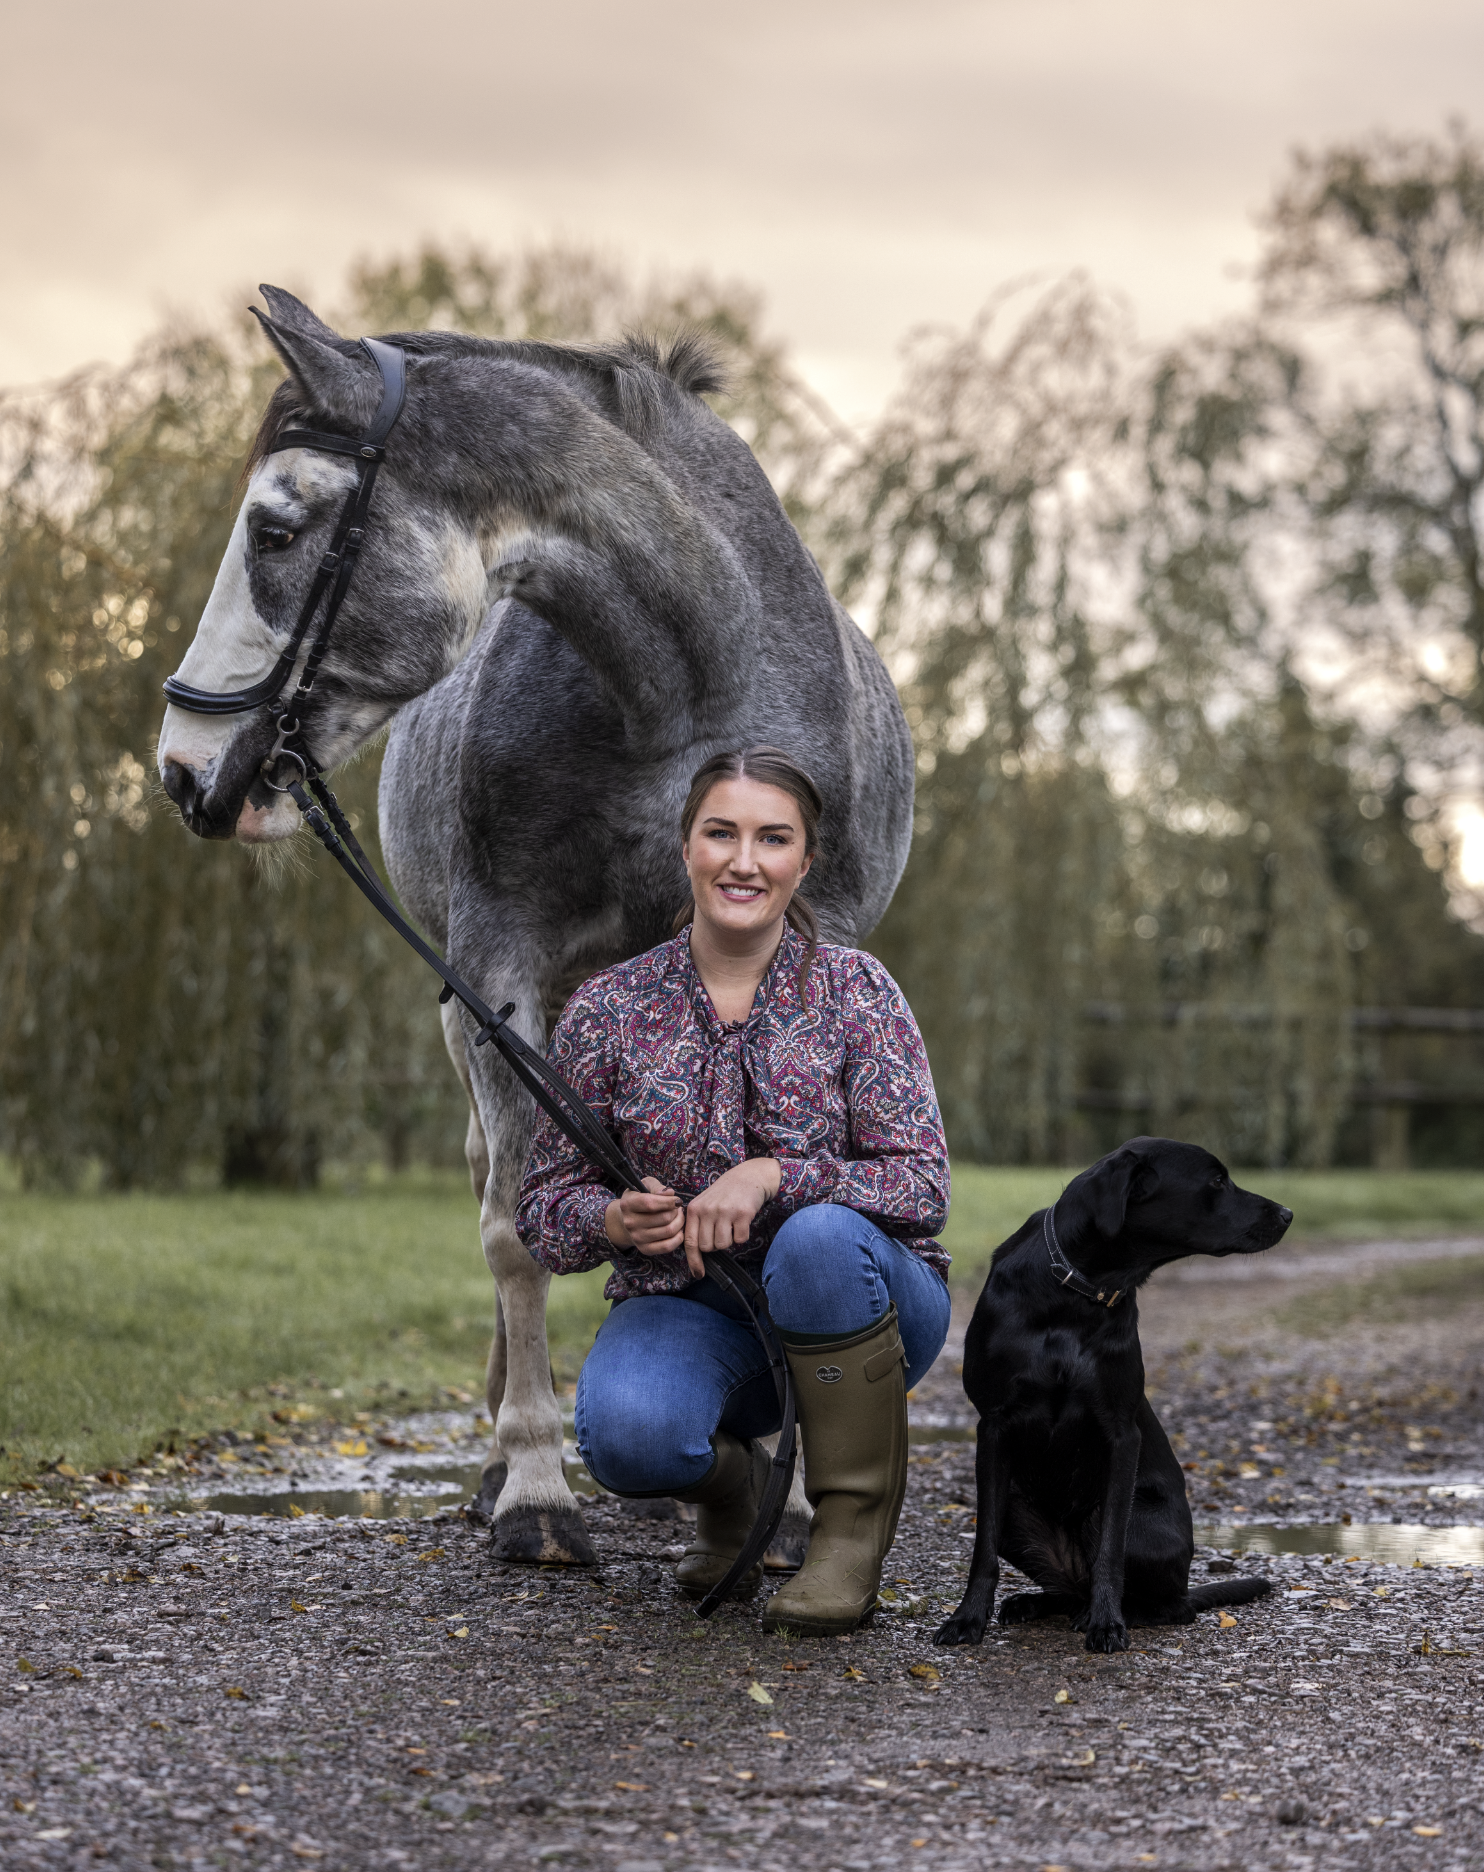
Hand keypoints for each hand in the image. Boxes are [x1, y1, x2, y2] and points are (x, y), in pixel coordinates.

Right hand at [605, 1177, 683, 1257]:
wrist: (629, 1220)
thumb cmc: (641, 1199)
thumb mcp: (646, 1186)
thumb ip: (657, 1187)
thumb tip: (670, 1193)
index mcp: (627, 1204)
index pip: (650, 1204)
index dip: (668, 1201)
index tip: (677, 1200)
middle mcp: (630, 1223)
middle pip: (664, 1218)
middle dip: (676, 1211)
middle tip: (678, 1208)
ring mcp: (637, 1238)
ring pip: (668, 1231)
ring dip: (680, 1222)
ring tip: (679, 1216)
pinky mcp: (645, 1249)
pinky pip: (667, 1246)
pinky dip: (678, 1237)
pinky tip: (679, 1229)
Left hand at [680, 1158, 781, 1279]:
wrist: (748, 1176)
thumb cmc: (724, 1194)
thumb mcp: (704, 1204)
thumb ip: (697, 1225)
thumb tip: (695, 1254)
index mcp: (694, 1209)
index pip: (690, 1241)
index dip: (693, 1261)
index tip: (698, 1274)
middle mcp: (707, 1210)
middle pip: (707, 1247)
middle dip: (715, 1245)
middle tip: (722, 1231)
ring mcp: (725, 1212)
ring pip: (723, 1245)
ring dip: (729, 1240)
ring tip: (731, 1224)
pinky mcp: (742, 1214)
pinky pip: (740, 1240)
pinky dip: (742, 1235)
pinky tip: (742, 1221)